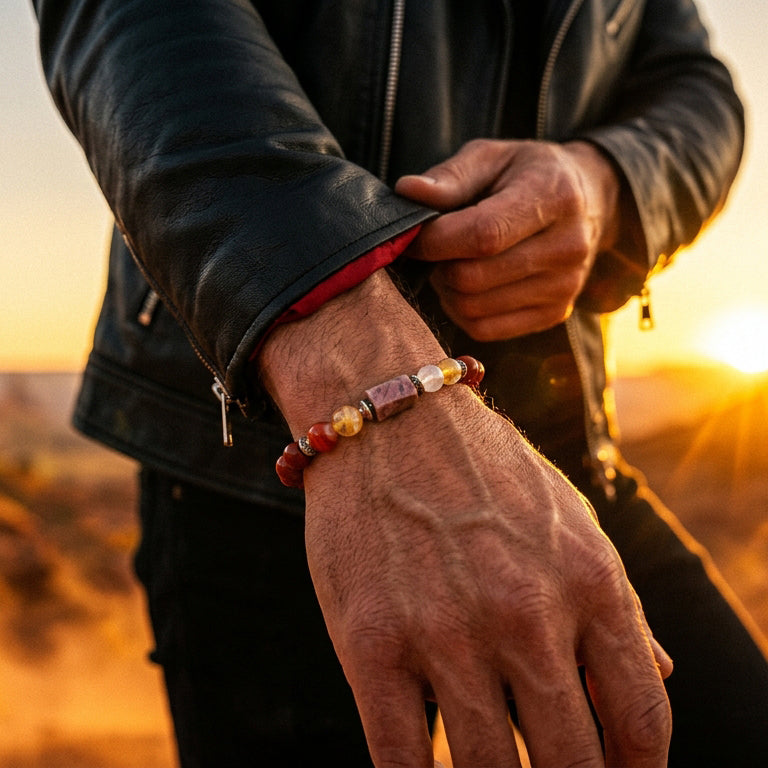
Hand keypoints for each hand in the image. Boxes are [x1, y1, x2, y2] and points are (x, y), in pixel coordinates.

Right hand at [259, 272, 670, 766]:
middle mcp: (526, 615)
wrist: (389, 417)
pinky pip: (403, 763)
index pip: (641, 721)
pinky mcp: (371, 643)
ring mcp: (446, 633)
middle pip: (571, 764)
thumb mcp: (570, 519)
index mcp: (589, 582)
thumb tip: (659, 677)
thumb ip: (617, 604)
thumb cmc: (483, 469)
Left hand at [395, 139, 621, 339]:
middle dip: (438, 265)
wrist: (589, 202)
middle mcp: (568, 247)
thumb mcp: (492, 157)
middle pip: (473, 278)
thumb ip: (450, 176)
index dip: (435, 241)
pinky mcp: (555, 314)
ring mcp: (564, 286)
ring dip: (447, 290)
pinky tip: (469, 286)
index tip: (413, 235)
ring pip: (473, 308)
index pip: (484, 235)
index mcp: (554, 197)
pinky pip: (485, 328)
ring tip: (454, 263)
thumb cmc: (528, 175)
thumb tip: (408, 192)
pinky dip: (463, 311)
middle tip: (436, 248)